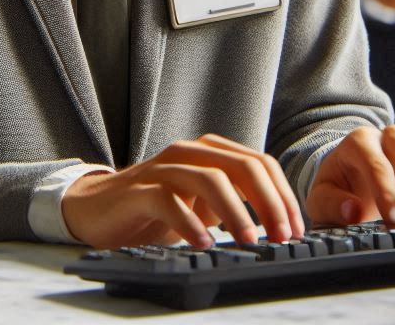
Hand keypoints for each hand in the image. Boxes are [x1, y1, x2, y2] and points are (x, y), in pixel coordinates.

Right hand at [60, 134, 305, 248]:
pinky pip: (168, 200)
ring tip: (249, 241)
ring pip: (209, 178)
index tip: (295, 230)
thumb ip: (234, 202)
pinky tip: (203, 243)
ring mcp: (163, 169)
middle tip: (281, 236)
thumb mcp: (202, 204)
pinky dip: (190, 222)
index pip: (259, 162)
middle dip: (268, 202)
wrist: (98, 208)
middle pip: (241, 166)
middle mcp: (190, 152)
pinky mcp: (138, 191)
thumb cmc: (157, 208)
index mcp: (211, 151)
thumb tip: (278, 227)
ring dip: (235, 211)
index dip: (282, 195)